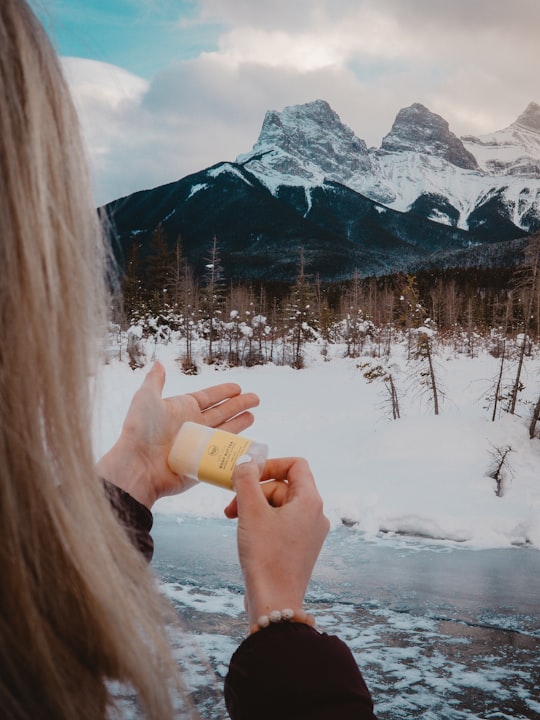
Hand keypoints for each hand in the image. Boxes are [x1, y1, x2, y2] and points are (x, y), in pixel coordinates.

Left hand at [97, 361, 259, 507]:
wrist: (138, 467)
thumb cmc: (140, 431)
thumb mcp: (146, 398)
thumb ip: (155, 381)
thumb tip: (158, 362)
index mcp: (182, 409)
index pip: (209, 397)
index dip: (224, 392)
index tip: (238, 387)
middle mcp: (192, 426)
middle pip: (222, 412)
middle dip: (239, 404)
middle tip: (256, 398)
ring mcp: (199, 445)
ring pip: (226, 431)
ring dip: (240, 423)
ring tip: (253, 415)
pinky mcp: (203, 464)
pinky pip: (223, 455)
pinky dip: (236, 449)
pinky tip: (248, 443)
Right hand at [224, 457, 329, 624]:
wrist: (274, 603)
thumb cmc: (266, 556)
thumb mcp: (251, 511)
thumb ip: (246, 480)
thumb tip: (246, 462)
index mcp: (310, 501)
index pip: (295, 465)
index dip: (270, 464)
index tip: (248, 475)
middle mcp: (315, 515)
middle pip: (283, 486)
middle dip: (255, 491)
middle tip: (231, 507)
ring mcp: (309, 533)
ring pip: (280, 505)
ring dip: (255, 507)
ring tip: (234, 520)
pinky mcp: (300, 548)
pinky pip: (281, 523)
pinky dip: (262, 522)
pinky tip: (246, 534)